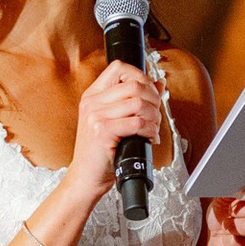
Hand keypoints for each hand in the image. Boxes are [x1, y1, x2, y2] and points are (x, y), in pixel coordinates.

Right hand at [68, 58, 164, 206]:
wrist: (86, 177)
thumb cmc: (100, 152)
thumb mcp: (114, 121)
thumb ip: (133, 100)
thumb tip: (158, 85)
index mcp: (92, 96)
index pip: (118, 68)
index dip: (140, 75)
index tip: (149, 90)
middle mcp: (92, 103)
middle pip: (133, 84)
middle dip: (153, 98)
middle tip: (156, 114)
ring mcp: (95, 116)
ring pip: (138, 103)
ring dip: (153, 116)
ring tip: (152, 127)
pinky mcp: (102, 131)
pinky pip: (137, 122)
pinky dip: (149, 130)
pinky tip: (148, 137)